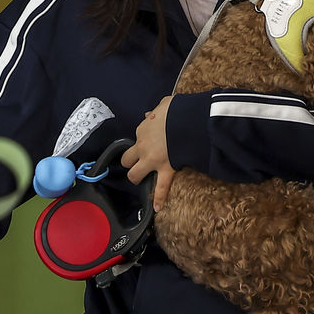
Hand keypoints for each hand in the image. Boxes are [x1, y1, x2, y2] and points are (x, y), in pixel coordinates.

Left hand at [121, 96, 176, 210]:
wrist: (187, 121)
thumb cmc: (177, 111)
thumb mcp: (164, 105)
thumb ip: (156, 110)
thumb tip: (151, 113)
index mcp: (142, 131)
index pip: (137, 138)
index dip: (142, 141)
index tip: (150, 140)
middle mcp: (143, 148)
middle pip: (127, 160)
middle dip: (130, 162)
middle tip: (138, 162)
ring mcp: (153, 161)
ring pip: (135, 174)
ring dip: (136, 176)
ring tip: (140, 178)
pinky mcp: (166, 170)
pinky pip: (161, 187)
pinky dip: (159, 199)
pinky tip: (157, 208)